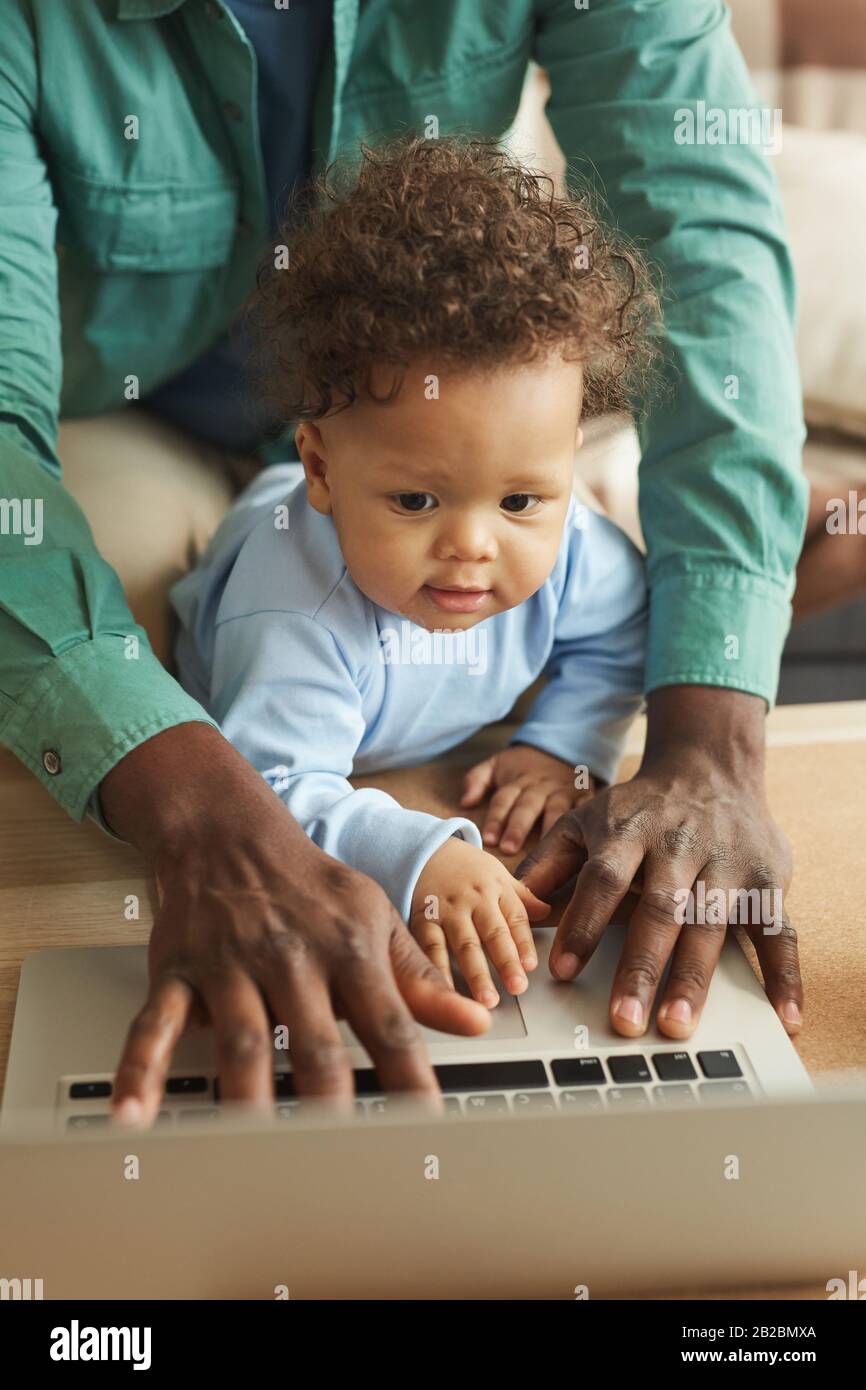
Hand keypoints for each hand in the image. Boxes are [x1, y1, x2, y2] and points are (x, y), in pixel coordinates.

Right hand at [99, 723, 490, 1126]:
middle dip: (328, 1098)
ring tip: (252, 1148)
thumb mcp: (374, 919)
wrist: (229, 832)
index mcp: (348, 948)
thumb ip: (419, 979)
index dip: (409, 1076)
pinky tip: (133, 1115)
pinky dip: (141, 1070)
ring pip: (242, 1038)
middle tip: (340, 1156)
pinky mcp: (178, 970)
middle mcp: (291, 957)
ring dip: (247, 1094)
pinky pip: (154, 1025)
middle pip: (314, 1040)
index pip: (388, 1023)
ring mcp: (231, 964)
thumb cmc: (310, 885)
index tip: (425, 1125)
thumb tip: (476, 1022)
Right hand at [409, 837, 549, 1006]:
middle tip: (517, 988)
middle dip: (506, 962)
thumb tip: (548, 912)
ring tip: (487, 1000)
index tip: (530, 966)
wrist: (423, 851)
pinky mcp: (422, 919)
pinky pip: (431, 947)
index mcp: (496, 888)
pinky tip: (447, 992)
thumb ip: (521, 898)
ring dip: (476, 973)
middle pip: (493, 933)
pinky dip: (438, 970)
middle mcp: (473, 899)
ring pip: (464, 944)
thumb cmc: (466, 869)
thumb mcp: (497, 875)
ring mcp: (447, 910)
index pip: (515, 918)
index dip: (524, 943)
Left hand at [460, 743, 592, 853]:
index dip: (496, 818)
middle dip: (517, 827)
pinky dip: (581, 820)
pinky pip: (583, 809)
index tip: (488, 839)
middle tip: (508, 848)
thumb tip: (465, 802)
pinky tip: (579, 839)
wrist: (561, 745)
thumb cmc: (523, 764)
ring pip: (555, 810)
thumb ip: (477, 779)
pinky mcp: (584, 796)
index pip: (503, 800)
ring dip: (547, 830)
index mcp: (518, 781)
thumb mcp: (497, 764)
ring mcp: (563, 791)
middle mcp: (540, 787)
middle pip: (527, 806)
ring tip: (542, 850)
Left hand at [515, 687, 802, 1039]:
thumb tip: (512, 901)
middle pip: (659, 909)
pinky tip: (785, 1015)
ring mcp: (728, 864)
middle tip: (624, 1020)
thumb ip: (548, 859)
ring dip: (695, 977)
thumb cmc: (642, 806)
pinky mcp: (768, 880)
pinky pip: (779, 930)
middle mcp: (681, 847)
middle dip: (641, 966)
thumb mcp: (588, 819)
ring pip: (712, 925)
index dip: (582, 923)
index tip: (563, 972)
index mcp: (631, 831)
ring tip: (677, 1025)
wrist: (711, 765)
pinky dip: (784, 974)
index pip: (603, 880)